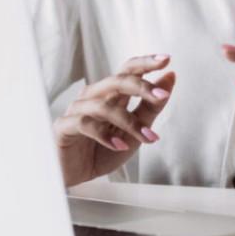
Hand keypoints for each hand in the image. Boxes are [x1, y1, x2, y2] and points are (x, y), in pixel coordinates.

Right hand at [52, 54, 175, 186]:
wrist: (76, 176)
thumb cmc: (102, 151)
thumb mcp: (135, 132)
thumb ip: (151, 107)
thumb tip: (170, 76)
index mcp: (111, 94)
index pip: (127, 70)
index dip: (145, 63)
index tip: (166, 59)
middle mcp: (93, 96)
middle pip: (117, 81)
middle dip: (142, 86)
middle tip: (162, 96)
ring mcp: (77, 109)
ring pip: (103, 105)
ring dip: (129, 122)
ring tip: (147, 137)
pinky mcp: (64, 126)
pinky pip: (85, 123)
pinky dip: (105, 135)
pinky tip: (119, 146)